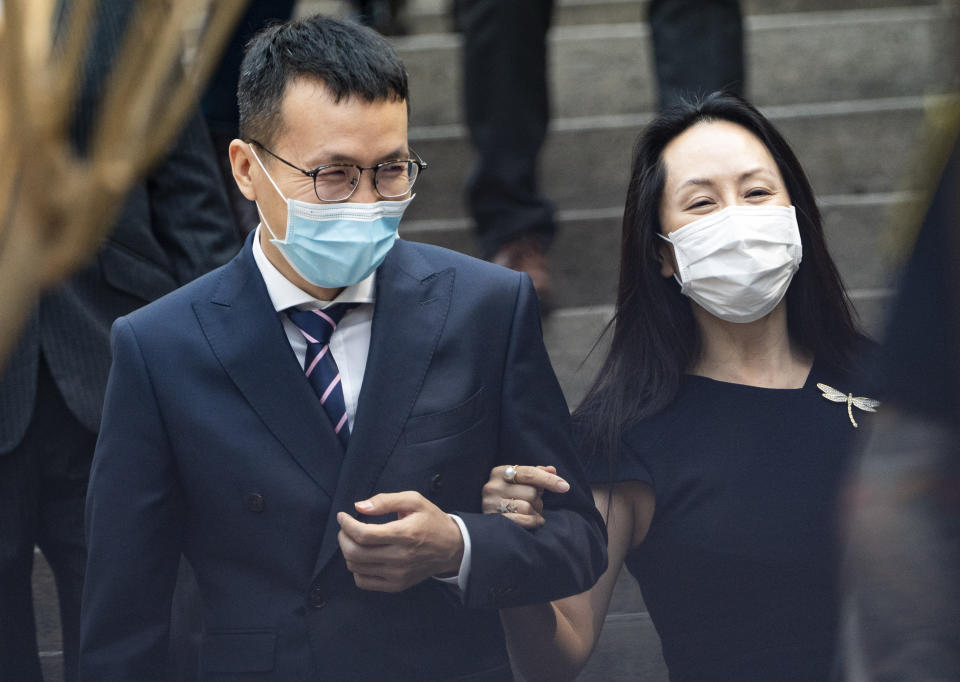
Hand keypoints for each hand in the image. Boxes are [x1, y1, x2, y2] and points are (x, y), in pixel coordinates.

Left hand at [337, 491, 464, 592]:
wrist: (452, 548)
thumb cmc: (432, 521)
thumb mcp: (414, 501)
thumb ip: (385, 501)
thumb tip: (359, 507)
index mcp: (405, 534)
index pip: (364, 534)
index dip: (347, 525)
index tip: (342, 516)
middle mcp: (400, 557)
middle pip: (356, 553)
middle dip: (343, 537)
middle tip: (346, 528)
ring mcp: (397, 574)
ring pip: (356, 567)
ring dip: (348, 551)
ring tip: (354, 540)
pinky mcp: (396, 585)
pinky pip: (364, 582)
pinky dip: (356, 569)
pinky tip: (363, 557)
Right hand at [481, 465, 569, 528]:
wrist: (492, 522)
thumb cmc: (512, 496)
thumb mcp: (522, 482)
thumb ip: (538, 473)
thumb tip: (552, 470)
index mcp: (500, 472)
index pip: (529, 473)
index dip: (549, 480)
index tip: (565, 487)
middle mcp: (493, 486)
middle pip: (531, 492)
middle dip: (538, 499)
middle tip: (534, 502)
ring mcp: (490, 504)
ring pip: (527, 507)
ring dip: (535, 511)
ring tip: (531, 511)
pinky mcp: (494, 520)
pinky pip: (523, 520)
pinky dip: (533, 521)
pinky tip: (536, 521)